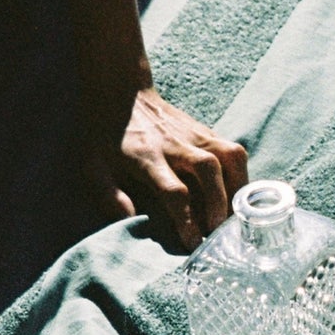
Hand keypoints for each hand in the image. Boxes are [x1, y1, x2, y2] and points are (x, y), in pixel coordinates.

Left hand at [91, 87, 247, 249]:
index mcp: (147, 157)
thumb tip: (130, 222)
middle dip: (219, 203)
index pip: (174, 191)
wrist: (121, 92)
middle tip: (217, 231)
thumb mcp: (93, 166)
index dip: (186, 219)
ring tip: (234, 212)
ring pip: (230, 156)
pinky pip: (234, 150)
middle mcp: (175, 144)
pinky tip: (236, 193)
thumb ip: (109, 196)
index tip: (192, 242)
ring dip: (238, 187)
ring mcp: (194, 134)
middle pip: (208, 170)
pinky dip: (241, 174)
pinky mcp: (206, 130)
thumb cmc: (105, 135)